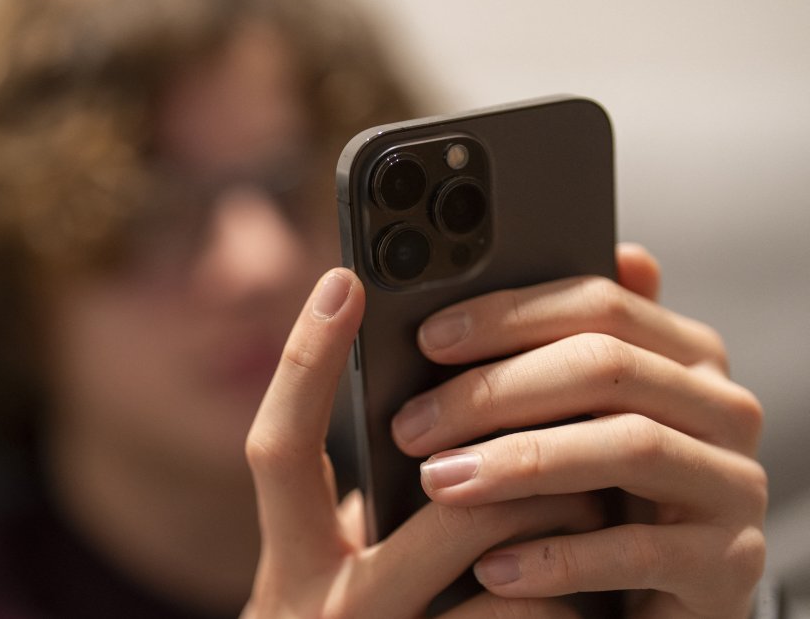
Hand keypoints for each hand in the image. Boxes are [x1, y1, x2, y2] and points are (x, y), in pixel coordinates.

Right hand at [243, 269, 606, 618]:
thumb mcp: (343, 554)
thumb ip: (372, 492)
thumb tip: (454, 392)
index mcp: (290, 556)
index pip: (279, 446)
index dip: (303, 361)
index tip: (343, 279)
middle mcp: (322, 605)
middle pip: (441, 496)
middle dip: (522, 449)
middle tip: (563, 416)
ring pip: (507, 566)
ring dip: (564, 521)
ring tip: (585, 502)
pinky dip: (570, 597)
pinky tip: (576, 591)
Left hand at [393, 243, 766, 617]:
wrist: (649, 605)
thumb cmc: (598, 498)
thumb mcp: (576, 423)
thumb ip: (549, 356)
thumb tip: (479, 299)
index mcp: (686, 355)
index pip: (600, 305)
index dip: (508, 316)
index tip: (427, 340)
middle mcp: (724, 408)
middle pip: (607, 368)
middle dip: (494, 392)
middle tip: (411, 425)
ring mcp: (735, 485)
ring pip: (629, 447)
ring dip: (519, 463)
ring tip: (440, 482)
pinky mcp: (729, 565)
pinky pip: (638, 551)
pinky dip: (556, 558)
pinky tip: (491, 566)